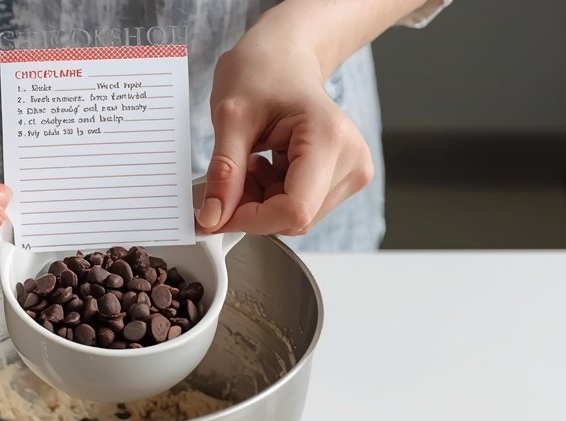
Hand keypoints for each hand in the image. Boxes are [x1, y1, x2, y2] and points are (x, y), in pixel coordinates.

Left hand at [197, 25, 373, 236]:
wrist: (286, 55)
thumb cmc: (263, 71)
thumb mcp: (231, 118)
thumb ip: (224, 172)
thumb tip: (214, 218)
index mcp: (329, 139)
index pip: (294, 210)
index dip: (252, 220)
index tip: (218, 213)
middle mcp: (351, 159)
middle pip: (296, 218)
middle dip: (254, 210)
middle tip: (230, 179)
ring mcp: (352, 170)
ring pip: (297, 218)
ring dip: (262, 204)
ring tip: (249, 165)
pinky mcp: (344, 178)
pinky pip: (301, 208)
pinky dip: (272, 198)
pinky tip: (264, 168)